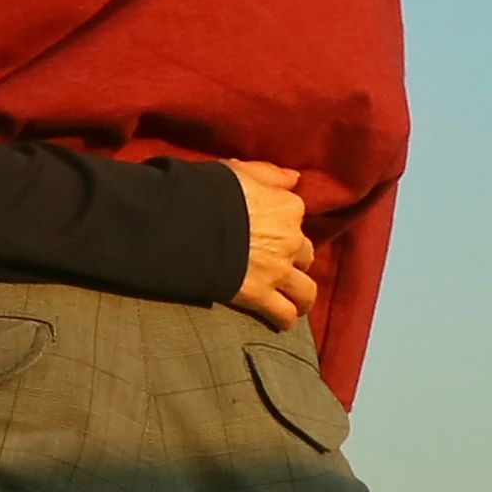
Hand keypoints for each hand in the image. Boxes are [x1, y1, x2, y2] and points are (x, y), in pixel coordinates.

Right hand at [220, 160, 319, 333]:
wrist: (186, 222)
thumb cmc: (209, 190)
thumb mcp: (238, 170)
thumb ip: (269, 174)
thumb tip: (295, 178)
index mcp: (286, 208)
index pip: (296, 214)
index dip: (283, 221)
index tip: (271, 225)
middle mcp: (290, 241)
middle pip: (305, 254)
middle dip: (295, 259)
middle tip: (278, 261)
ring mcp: (277, 271)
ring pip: (305, 290)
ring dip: (301, 296)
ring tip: (294, 300)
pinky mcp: (260, 295)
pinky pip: (283, 313)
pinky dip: (285, 318)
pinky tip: (282, 321)